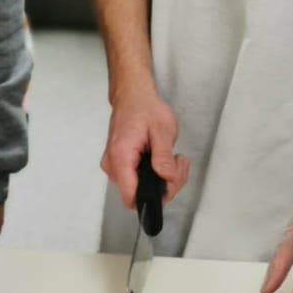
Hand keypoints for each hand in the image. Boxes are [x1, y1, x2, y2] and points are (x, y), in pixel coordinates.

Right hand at [101, 81, 189, 208]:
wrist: (132, 95)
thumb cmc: (144, 107)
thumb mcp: (162, 130)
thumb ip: (164, 157)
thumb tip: (168, 178)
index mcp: (121, 156)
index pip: (131, 197)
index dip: (154, 196)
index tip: (169, 181)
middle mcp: (113, 164)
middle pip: (138, 194)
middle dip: (165, 184)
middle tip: (178, 164)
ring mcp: (114, 166)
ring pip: (140, 188)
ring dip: (162, 179)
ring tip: (173, 158)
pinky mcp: (120, 165)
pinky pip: (137, 179)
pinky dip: (153, 173)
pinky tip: (162, 159)